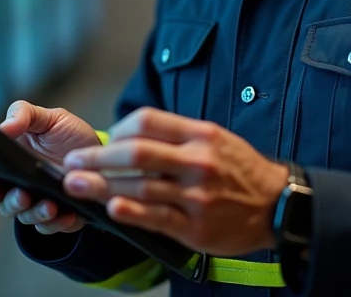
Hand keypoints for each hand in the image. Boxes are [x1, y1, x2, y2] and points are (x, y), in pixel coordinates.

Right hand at [0, 101, 99, 234]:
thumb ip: (24, 115)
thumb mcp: (48, 118)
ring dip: (30, 212)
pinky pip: (50, 226)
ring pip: (21, 215)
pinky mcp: (57, 218)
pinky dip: (55, 223)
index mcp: (7, 162)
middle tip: (4, 189)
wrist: (100, 154)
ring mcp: (35, 203)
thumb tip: (4, 127)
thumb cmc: (68, 135)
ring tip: (46, 204)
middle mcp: (16, 186)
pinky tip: (64, 214)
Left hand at [60, 107, 288, 256]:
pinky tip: (110, 207)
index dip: (116, 130)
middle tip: (71, 163)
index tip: (101, 140)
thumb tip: (128, 135)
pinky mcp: (197, 227)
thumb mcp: (214, 138)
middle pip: (136, 152)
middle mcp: (197, 161)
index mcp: (199, 134)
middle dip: (97, 158)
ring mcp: (196, 196)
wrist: (279, 205)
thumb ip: (175, 135)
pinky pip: (157, 217)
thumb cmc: (239, 170)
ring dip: (101, 185)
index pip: (146, 122)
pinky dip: (130, 211)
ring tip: (75, 185)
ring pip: (140, 186)